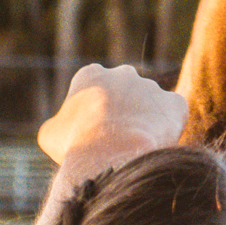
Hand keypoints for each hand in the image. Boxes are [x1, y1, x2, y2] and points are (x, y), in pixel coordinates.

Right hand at [38, 64, 187, 167]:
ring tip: (136, 150)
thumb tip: (59, 131)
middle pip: (124, 95)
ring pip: (150, 107)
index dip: (92, 115)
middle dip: (122, 114)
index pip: (93, 91)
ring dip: (145, 124)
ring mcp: (152, 87)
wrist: (111, 151)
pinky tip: (156, 147)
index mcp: (91, 74)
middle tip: (117, 142)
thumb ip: (57, 127)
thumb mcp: (51, 135)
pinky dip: (167, 132)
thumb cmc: (77, 143)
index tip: (92, 135)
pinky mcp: (175, 103)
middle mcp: (123, 73)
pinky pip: (173, 118)